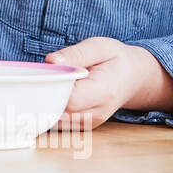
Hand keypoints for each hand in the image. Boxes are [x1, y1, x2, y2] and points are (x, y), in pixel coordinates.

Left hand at [45, 37, 172, 129]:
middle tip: (38, 79)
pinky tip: (51, 95)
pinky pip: (59, 123)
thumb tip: (51, 61)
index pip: (69, 99)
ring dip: (44, 105)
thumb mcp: (99, 47)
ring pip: (55, 121)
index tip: (45, 74)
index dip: (52, 88)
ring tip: (46, 85)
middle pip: (59, 114)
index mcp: (104, 92)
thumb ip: (75, 54)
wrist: (133, 77)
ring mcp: (90, 122)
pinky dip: (50, 111)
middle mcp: (98, 113)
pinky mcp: (84, 125)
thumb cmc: (116, 59)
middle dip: (43, 97)